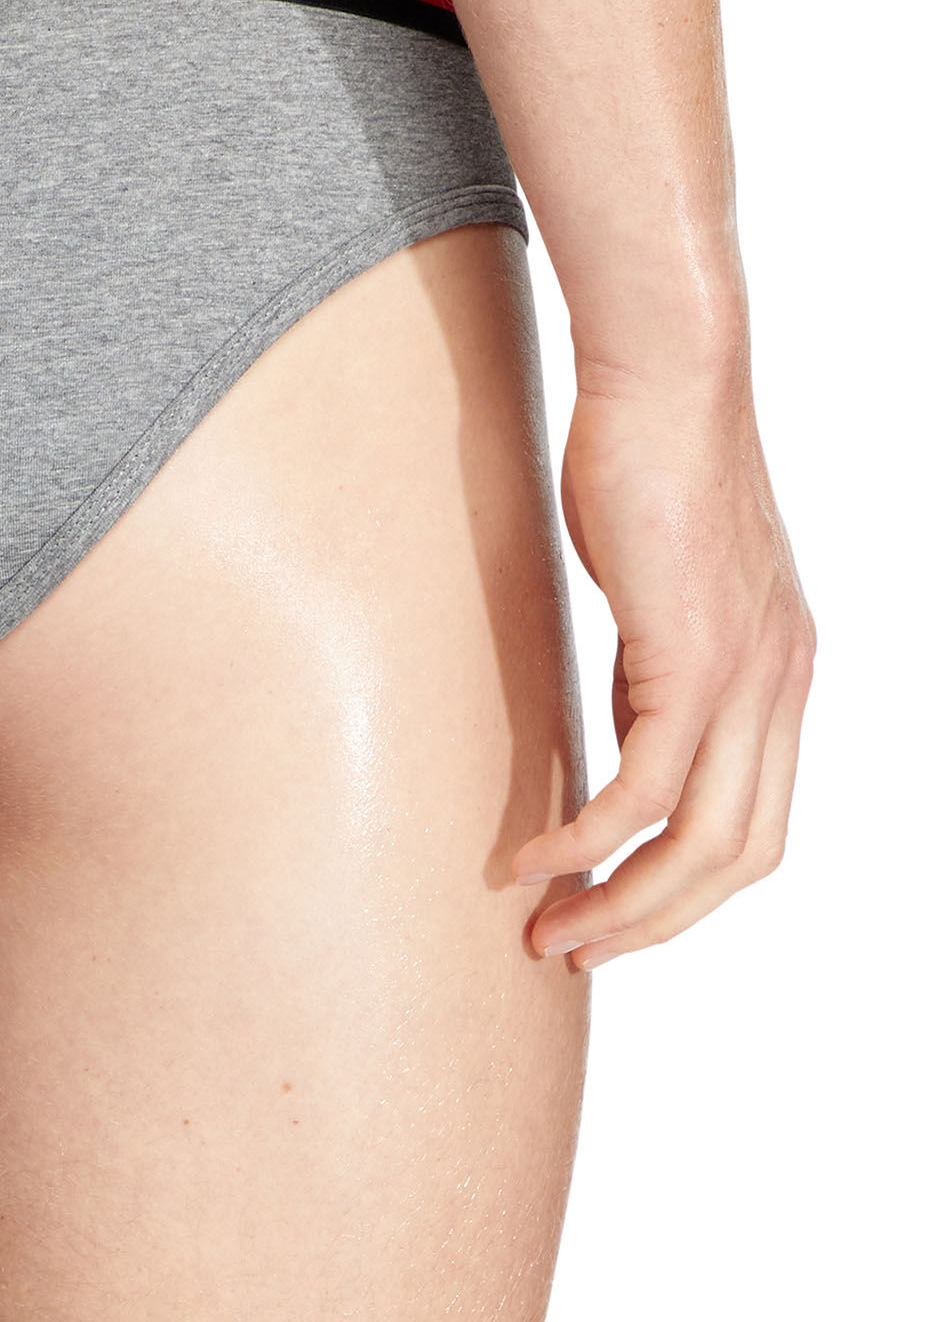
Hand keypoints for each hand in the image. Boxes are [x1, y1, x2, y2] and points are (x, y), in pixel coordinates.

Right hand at [511, 366, 812, 965]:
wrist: (667, 374)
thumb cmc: (645, 454)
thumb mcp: (662, 581)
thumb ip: (655, 656)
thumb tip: (614, 715)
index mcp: (782, 673)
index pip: (755, 823)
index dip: (683, 889)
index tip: (606, 906)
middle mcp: (783, 686)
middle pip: (740, 858)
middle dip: (653, 922)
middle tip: (571, 947)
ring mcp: (749, 676)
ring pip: (701, 843)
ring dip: (621, 903)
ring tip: (550, 928)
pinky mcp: (695, 656)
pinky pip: (648, 789)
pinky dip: (590, 838)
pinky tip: (537, 854)